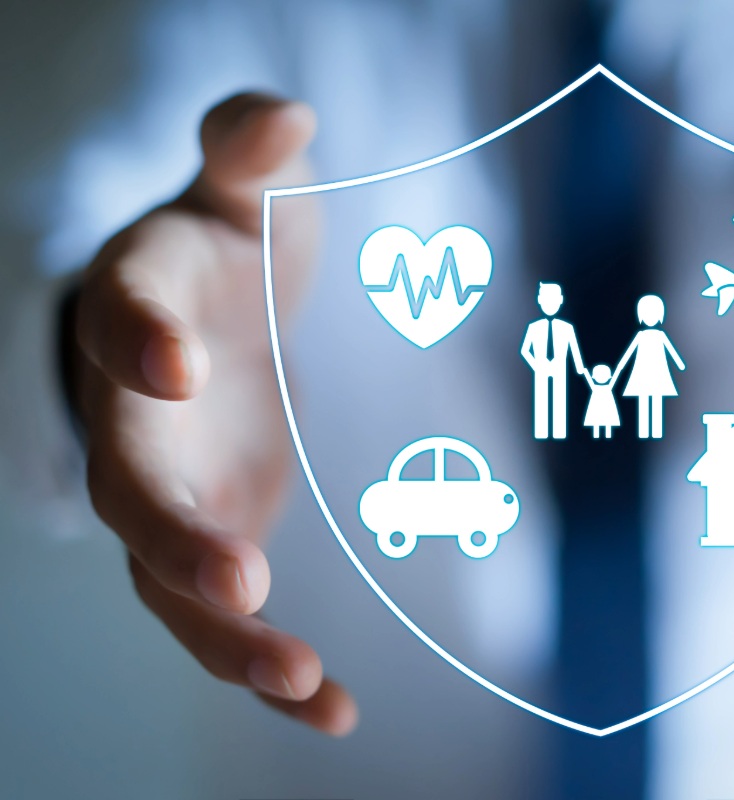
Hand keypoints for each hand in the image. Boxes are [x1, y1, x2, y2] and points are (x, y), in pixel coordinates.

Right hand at [70, 94, 356, 734]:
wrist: (217, 322)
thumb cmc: (234, 249)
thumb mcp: (251, 190)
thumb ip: (253, 151)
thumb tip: (284, 119)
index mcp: (138, 311)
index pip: (119, 320)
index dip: (136, 338)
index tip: (176, 362)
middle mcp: (133, 418)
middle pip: (132, 487)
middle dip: (177, 534)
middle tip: (242, 575)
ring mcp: (169, 495)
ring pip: (171, 583)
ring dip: (229, 636)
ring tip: (304, 678)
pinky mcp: (214, 543)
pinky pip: (231, 621)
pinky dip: (274, 673)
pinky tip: (335, 712)